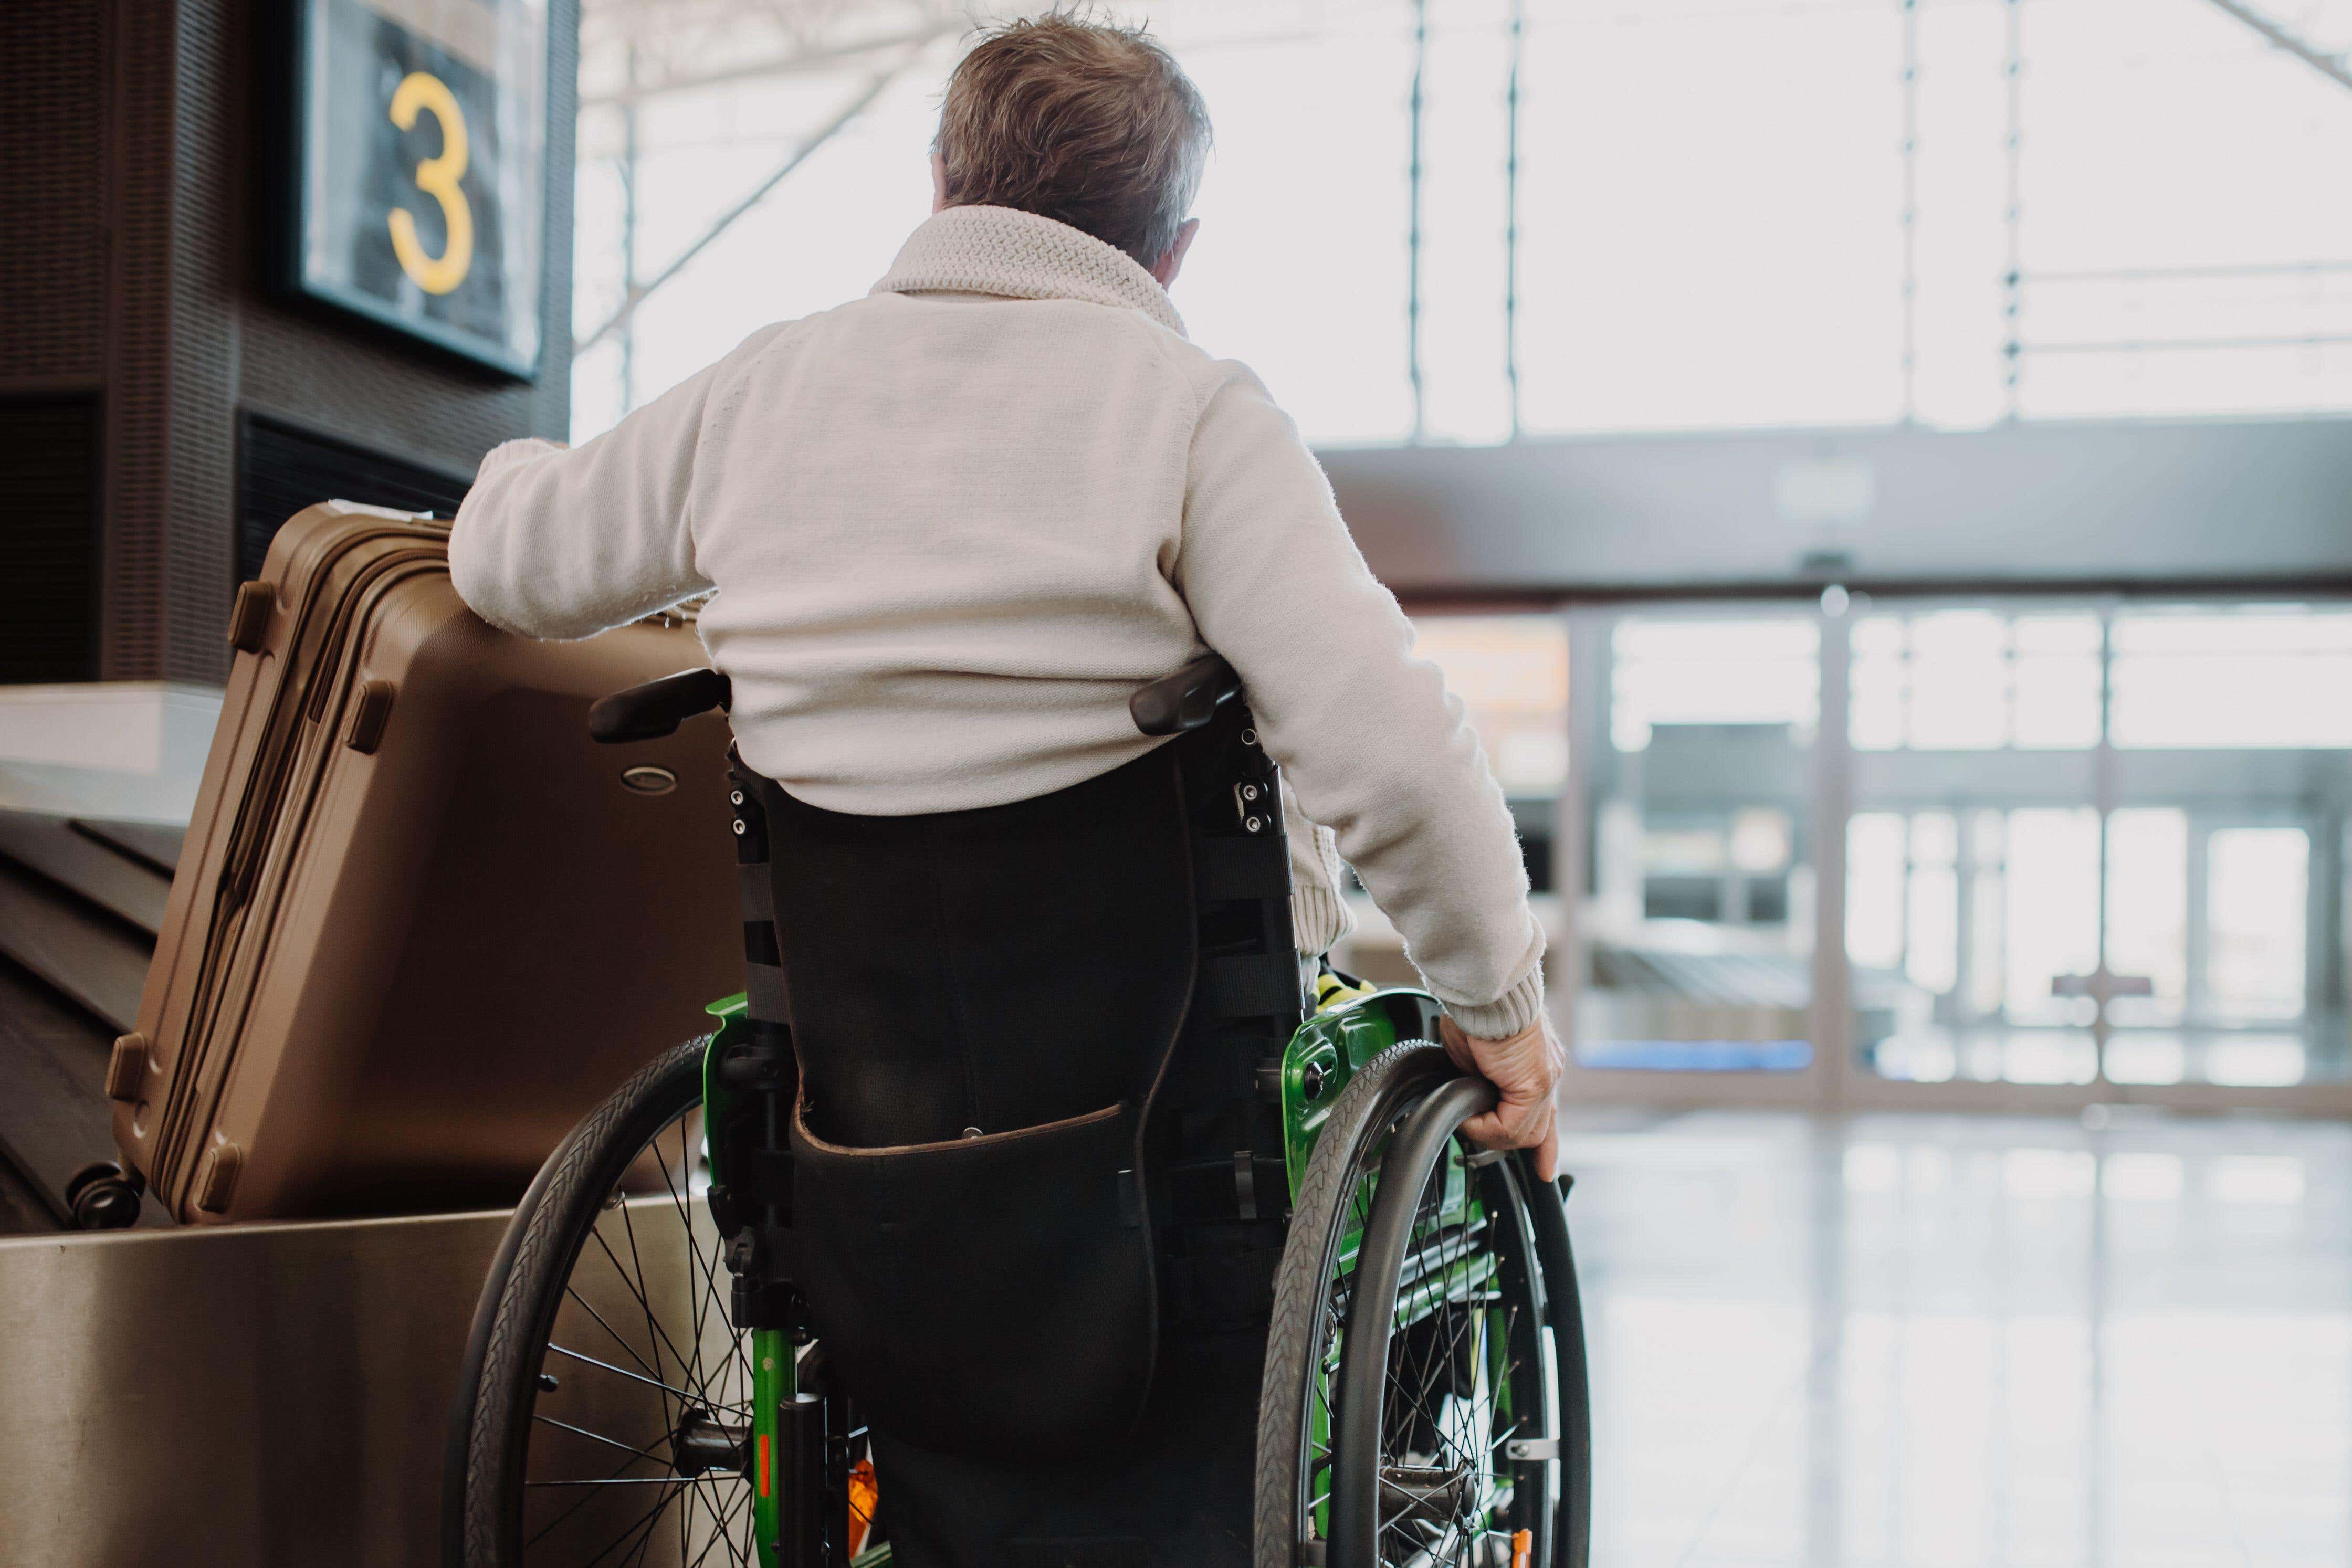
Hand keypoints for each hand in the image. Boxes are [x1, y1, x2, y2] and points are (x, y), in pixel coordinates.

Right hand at [1438, 1011, 1564, 1182]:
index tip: (1543, 1169)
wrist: (1483, 991)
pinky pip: (1510, 1127)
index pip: (1544, 1113)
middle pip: (1536, 1130)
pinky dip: (1484, 1127)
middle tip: (1473, 1131)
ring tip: (1465, 1114)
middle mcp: (1547, 1073)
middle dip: (1505, 1142)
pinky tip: (1468, 1113)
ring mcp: (1545, 1080)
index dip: (1544, 1146)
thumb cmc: (1473, 1010)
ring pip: (1522, 1134)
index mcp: (1534, 1065)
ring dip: (1488, 1132)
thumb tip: (1467, 1100)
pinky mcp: (1536, 1085)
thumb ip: (1477, 1080)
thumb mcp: (1473, 1055)